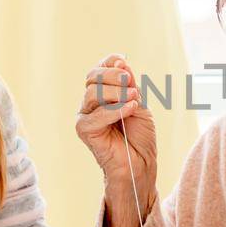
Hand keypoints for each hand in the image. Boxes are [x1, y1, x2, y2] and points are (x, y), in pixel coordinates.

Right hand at [76, 54, 158, 226]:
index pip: (98, 69)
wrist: (141, 164)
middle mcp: (90, 104)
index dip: (110, 62)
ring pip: (92, 93)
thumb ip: (129, 86)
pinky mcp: (84, 131)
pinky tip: (131, 108)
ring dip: (115, 92)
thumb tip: (120, 64)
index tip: (124, 62)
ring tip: (134, 99)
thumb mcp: (139, 104)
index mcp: (102, 94)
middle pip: (92, 77)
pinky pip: (95, 115)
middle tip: (131, 83)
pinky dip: (115, 110)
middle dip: (113, 76)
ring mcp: (85, 116)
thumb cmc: (141, 137)